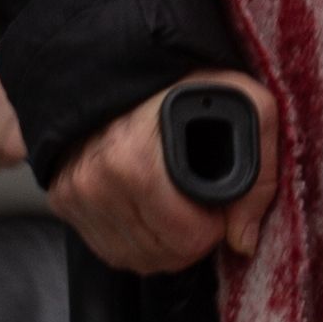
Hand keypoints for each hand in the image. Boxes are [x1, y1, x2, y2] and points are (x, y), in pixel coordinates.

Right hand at [46, 79, 279, 276]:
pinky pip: (110, 250)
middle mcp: (95, 181)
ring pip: (136, 259)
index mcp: (134, 160)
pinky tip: (150, 208)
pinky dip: (137, 240)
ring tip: (175, 201)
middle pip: (162, 254)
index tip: (216, 199)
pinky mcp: (63, 200)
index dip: (215, 224)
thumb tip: (243, 240)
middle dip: (192, 235)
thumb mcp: (245, 105)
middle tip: (198, 199)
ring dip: (165, 242)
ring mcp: (75, 193)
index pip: (185, 238)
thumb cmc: (185, 81)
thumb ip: (259, 172)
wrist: (124, 62)